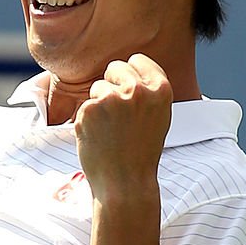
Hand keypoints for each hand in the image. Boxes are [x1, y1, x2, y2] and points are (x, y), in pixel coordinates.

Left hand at [74, 54, 172, 198]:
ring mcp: (112, 99)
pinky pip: (85, 105)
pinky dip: (87, 120)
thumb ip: (147, 91)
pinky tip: (99, 137)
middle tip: (118, 115)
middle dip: (112, 86)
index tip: (130, 93)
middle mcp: (138, 90)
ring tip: (111, 130)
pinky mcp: (89, 109)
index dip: (130, 75)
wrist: (125, 184)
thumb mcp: (157, 116)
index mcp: (160, 89)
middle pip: (115, 68)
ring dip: (99, 104)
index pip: (137, 60)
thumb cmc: (140, 152)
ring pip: (97, 87)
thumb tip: (130, 67)